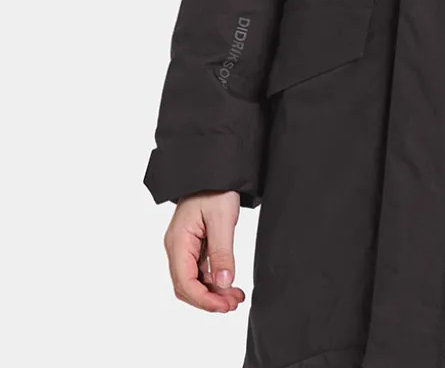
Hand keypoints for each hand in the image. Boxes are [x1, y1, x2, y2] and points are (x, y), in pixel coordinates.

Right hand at [163, 190, 246, 311]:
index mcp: (178, 242)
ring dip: (212, 292)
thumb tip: (224, 282)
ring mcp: (184, 246)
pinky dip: (214, 279)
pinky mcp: (194, 244)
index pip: (185, 282)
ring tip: (235, 298)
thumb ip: (222, 252)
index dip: (204, 299)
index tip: (224, 306)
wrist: (214, 170)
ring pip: (193, 280)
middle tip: (232, 305)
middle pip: (186, 286)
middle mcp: (176, 247)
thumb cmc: (216, 188)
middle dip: (208, 299)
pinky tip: (229, 284)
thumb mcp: (222, 219)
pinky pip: (199, 269)